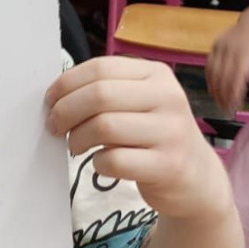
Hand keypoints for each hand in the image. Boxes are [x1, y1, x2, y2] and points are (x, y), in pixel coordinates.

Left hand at [46, 56, 230, 222]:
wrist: (197, 179)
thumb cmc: (155, 136)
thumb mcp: (141, 102)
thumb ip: (107, 91)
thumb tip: (55, 96)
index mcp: (157, 75)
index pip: (101, 68)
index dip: (67, 84)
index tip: (50, 100)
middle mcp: (168, 98)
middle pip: (99, 95)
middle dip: (66, 111)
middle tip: (55, 126)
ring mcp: (171, 132)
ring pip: (104, 126)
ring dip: (77, 138)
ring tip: (76, 145)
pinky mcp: (168, 166)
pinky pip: (115, 160)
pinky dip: (97, 163)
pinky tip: (101, 163)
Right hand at [206, 0, 248, 113]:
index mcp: (246, 54)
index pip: (236, 79)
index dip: (234, 94)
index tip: (235, 106)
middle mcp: (230, 50)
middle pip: (223, 78)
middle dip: (223, 95)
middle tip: (226, 109)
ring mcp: (220, 46)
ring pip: (213, 72)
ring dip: (214, 89)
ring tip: (218, 102)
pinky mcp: (215, 44)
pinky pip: (209, 64)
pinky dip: (208, 77)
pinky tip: (211, 87)